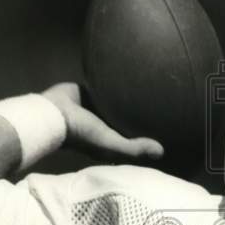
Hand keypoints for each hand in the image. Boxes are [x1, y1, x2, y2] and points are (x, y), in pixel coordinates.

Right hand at [43, 82, 162, 162]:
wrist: (53, 112)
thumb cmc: (82, 133)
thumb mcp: (110, 145)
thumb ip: (133, 149)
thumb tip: (161, 151)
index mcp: (113, 138)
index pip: (136, 136)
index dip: (151, 134)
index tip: (171, 128)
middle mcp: (108, 122)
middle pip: (131, 117)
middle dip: (145, 113)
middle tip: (170, 102)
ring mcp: (101, 106)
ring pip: (122, 100)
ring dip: (133, 95)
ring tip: (157, 84)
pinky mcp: (94, 90)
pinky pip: (110, 85)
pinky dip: (119, 83)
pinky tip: (136, 73)